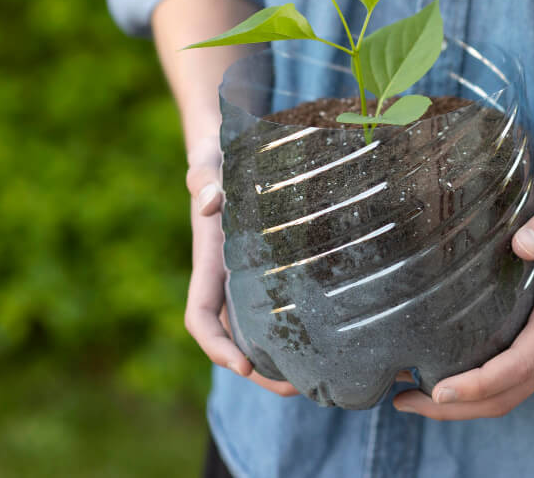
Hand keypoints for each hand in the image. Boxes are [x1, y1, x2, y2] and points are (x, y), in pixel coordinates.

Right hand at [184, 137, 298, 396]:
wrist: (231, 143)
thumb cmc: (220, 155)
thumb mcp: (211, 161)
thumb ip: (204, 176)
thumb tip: (209, 200)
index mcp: (209, 262)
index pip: (201, 317)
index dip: (217, 347)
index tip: (244, 367)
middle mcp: (228, 276)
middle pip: (235, 339)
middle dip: (259, 371)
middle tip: (298, 390)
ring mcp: (251, 275)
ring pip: (261, 330)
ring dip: (283, 359)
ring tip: (320, 380)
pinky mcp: (275, 267)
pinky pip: (283, 306)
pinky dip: (300, 329)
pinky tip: (332, 341)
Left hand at [392, 195, 533, 419]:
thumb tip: (519, 242)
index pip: (515, 367)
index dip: (474, 384)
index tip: (436, 390)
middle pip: (504, 398)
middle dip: (451, 408)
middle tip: (399, 400)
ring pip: (509, 398)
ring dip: (463, 406)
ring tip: (411, 396)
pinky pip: (516, 385)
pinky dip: (481, 392)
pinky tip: (450, 376)